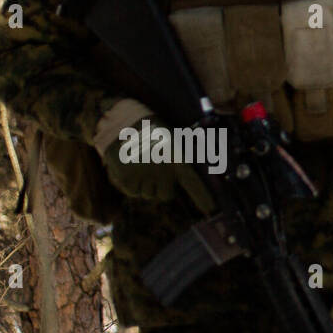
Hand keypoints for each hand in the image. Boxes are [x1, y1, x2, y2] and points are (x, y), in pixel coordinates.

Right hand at [100, 118, 214, 210]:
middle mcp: (163, 169)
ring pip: (148, 195)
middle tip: (151, 172)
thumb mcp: (171, 140)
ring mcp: (145, 175)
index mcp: (176, 158)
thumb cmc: (148, 130)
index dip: (203, 198)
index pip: (193, 182)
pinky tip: (128, 168)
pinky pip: (133, 192)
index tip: (213, 210)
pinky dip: (130, 184)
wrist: (119, 122)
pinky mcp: (127, 179)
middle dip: (160, 188)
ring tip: (138, 165)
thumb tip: (191, 177)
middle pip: (165, 195)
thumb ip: (181, 161)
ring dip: (144, 185)